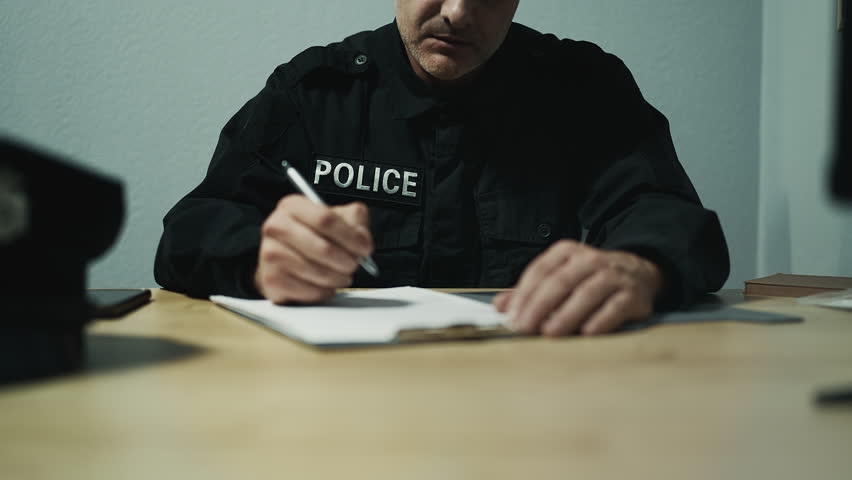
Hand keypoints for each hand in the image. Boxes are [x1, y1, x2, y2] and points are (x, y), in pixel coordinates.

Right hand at [255, 194, 372, 303]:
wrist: (284, 259)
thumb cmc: (314, 236)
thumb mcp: (338, 218)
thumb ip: (355, 220)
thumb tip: (362, 240)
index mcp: (292, 206)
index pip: (325, 219)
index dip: (351, 237)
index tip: (364, 248)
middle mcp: (276, 227)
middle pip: (323, 248)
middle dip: (347, 261)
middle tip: (354, 265)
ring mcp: (270, 254)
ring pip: (318, 272)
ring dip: (337, 278)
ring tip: (341, 275)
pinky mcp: (271, 280)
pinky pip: (309, 291)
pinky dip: (324, 291)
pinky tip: (324, 284)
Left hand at [493, 240, 662, 335]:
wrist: (638, 272)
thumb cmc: (590, 279)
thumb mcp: (559, 277)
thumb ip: (529, 292)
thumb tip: (500, 306)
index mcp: (567, 253)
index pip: (540, 271)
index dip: (523, 295)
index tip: (511, 317)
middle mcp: (590, 259)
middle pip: (559, 282)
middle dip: (539, 307)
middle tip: (524, 328)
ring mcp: (613, 275)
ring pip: (586, 294)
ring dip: (566, 315)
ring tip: (550, 334)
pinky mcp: (632, 294)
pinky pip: (614, 307)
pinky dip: (600, 321)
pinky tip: (586, 333)